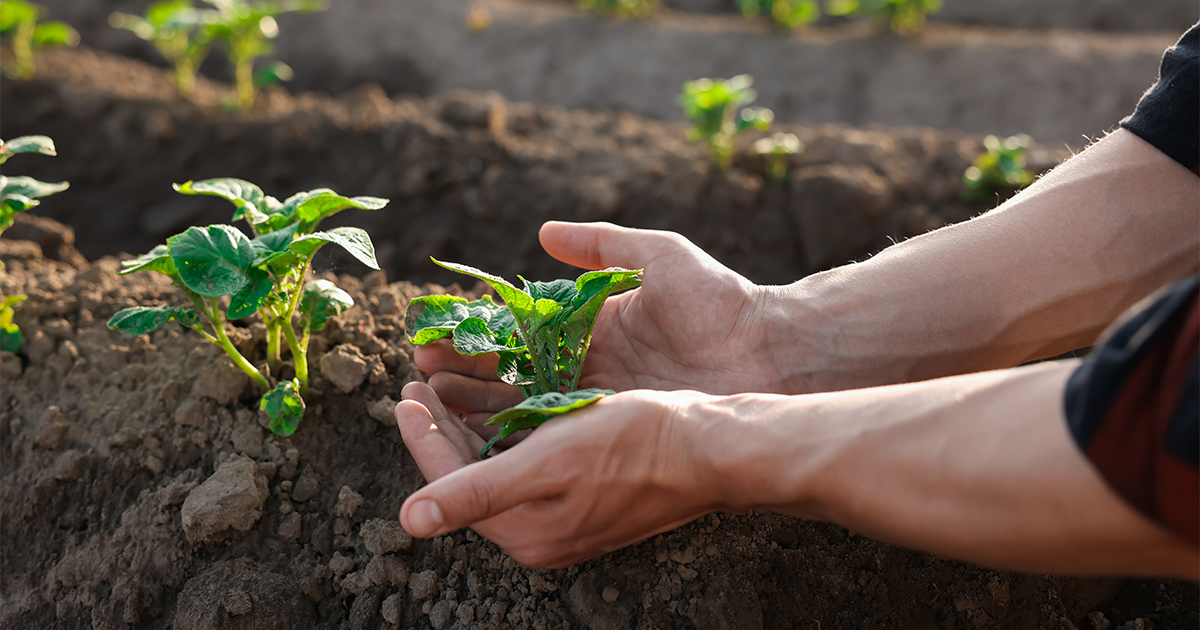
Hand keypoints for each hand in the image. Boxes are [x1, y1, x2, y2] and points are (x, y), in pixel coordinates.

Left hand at [394, 381, 718, 567]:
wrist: (709, 449)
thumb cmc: (634, 446)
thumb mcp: (548, 461)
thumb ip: (476, 491)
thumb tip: (410, 520)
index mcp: (524, 531)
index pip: (448, 481)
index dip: (420, 434)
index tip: (404, 390)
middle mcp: (538, 531)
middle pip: (469, 473)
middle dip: (440, 425)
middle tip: (419, 379)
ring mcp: (562, 513)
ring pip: (497, 463)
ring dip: (470, 422)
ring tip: (449, 383)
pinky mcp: (583, 493)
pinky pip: (529, 459)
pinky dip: (508, 427)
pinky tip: (503, 399)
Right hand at [417, 222, 794, 419]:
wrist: (771, 354)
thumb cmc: (719, 301)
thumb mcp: (658, 256)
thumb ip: (601, 243)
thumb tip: (543, 231)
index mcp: (590, 326)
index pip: (515, 332)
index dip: (473, 335)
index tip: (432, 332)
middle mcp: (587, 368)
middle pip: (507, 376)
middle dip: (459, 376)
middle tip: (415, 378)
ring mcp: (598, 403)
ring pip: (520, 411)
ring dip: (473, 410)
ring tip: (429, 406)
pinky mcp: (613, 433)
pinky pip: (554, 439)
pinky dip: (513, 440)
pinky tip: (474, 441)